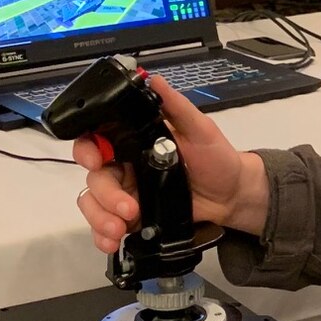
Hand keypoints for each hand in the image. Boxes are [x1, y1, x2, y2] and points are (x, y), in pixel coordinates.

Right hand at [72, 76, 269, 253]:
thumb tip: (153, 79)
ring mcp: (127, 193)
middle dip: (104, 195)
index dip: (87, 148)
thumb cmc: (217, 158)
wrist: (233, 195)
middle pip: (94, 177)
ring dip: (100, 217)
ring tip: (120, 228)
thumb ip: (176, 107)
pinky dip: (102, 235)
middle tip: (128, 207)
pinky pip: (106, 225)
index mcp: (134, 141)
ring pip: (94, 203)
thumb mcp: (200, 129)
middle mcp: (125, 166)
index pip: (96, 139)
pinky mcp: (132, 217)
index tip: (95, 160)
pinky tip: (112, 241)